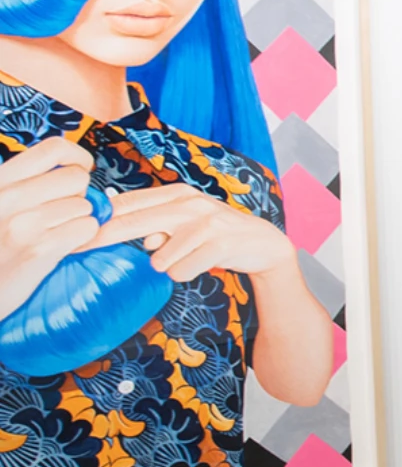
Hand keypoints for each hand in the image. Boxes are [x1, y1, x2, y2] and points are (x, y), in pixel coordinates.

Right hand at [0, 137, 101, 317]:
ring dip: (78, 220)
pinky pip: (86, 228)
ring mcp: (22, 224)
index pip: (52, 149)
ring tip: (53, 233)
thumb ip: (24, 184)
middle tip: (61, 212)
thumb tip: (75, 169)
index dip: (77, 156)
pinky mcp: (38, 249)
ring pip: (85, 205)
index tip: (81, 167)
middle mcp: (7, 198)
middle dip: (78, 194)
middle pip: (76, 177)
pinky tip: (60, 246)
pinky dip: (82, 237)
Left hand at [83, 183, 295, 281]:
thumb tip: (126, 233)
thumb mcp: (185, 222)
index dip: (99, 219)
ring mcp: (206, 221)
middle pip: (132, 223)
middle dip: (104, 237)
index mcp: (176, 193)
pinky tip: (202, 265)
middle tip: (79, 248)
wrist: (263, 244)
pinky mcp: (220, 242)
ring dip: (167, 265)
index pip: (128, 205)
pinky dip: (186, 273)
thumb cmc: (216, 235)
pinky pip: (182, 270)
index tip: (73, 232)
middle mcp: (189, 202)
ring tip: (187, 259)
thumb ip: (155, 223)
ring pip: (160, 256)